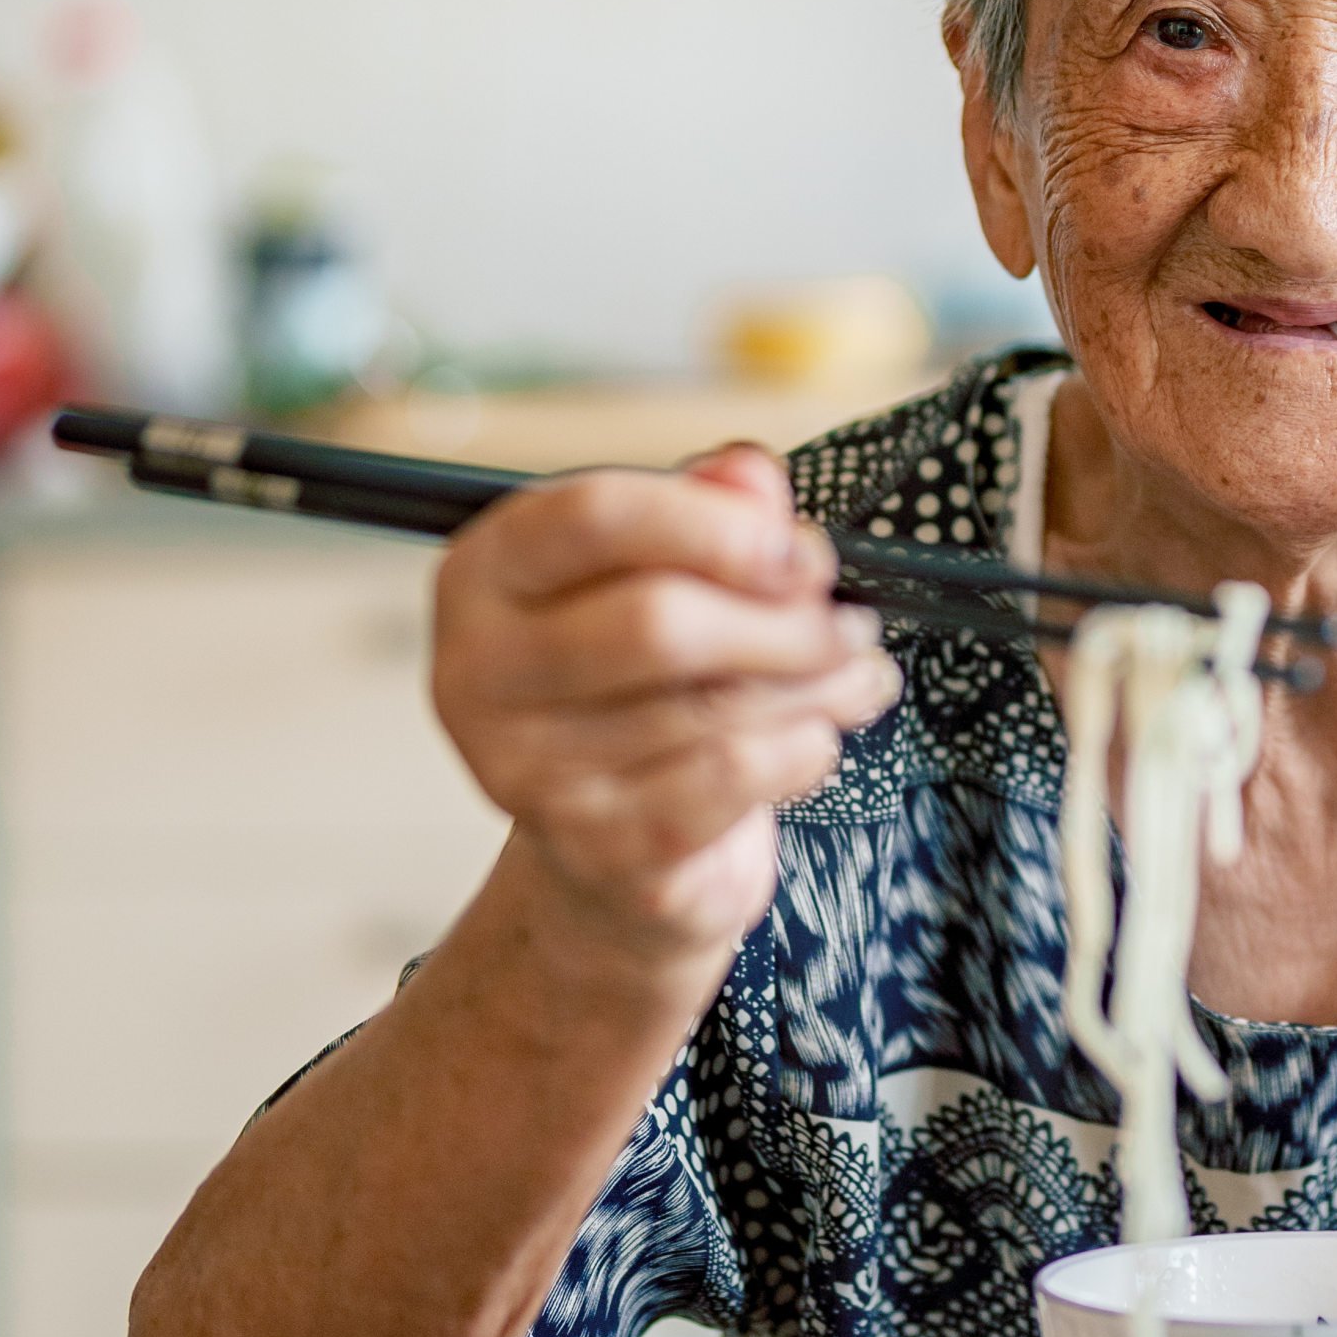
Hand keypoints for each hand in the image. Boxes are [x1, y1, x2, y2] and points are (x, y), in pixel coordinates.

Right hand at [431, 448, 898, 969]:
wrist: (615, 858)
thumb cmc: (640, 689)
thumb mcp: (665, 578)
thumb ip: (708, 511)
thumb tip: (749, 477)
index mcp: (486, 574)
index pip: (592, 517)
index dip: (714, 525)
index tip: (801, 551)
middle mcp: (480, 672)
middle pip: (657, 622)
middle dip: (783, 620)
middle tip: (849, 624)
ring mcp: (526, 772)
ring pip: (710, 704)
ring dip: (814, 685)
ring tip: (856, 674)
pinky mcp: (595, 848)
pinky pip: (728, 778)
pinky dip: (800, 751)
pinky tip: (817, 739)